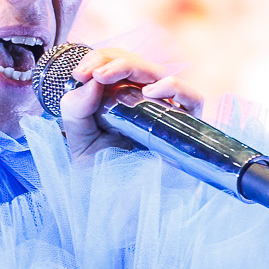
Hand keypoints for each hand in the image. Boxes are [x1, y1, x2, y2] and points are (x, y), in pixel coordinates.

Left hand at [58, 46, 203, 165]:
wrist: (118, 209)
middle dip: (110, 60)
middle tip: (91, 73)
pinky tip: (149, 92)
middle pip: (136, 63)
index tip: (79, 74)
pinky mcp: (187, 129)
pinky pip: (193, 99)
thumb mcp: (78, 140)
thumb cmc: (101, 176)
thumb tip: (92, 81)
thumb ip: (76, 110)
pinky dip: (173, 87)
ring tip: (106, 76)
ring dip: (131, 66)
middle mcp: (144, 103)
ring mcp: (167, 114)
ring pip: (159, 73)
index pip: (116, 64)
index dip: (99, 60)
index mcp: (119, 100)